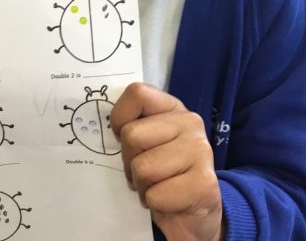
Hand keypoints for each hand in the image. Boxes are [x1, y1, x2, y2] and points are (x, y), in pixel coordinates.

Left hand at [111, 83, 222, 240]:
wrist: (198, 212)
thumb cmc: (163, 174)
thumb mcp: (147, 142)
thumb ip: (132, 126)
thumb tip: (102, 125)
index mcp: (173, 108)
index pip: (137, 93)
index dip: (120, 119)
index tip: (128, 140)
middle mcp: (190, 123)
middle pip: (131, 135)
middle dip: (130, 162)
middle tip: (146, 174)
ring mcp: (200, 151)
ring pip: (142, 168)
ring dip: (143, 187)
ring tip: (159, 188)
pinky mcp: (203, 184)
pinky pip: (155, 195)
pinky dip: (156, 205)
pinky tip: (170, 202)